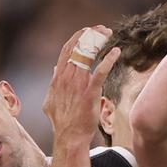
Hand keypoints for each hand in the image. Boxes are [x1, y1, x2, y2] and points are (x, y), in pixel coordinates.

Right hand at [43, 26, 119, 146]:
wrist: (69, 137)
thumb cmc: (62, 122)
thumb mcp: (50, 100)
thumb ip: (53, 83)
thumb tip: (55, 70)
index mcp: (58, 76)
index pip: (67, 48)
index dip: (78, 36)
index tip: (88, 31)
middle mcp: (67, 76)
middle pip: (78, 45)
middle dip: (90, 33)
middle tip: (102, 29)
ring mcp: (78, 84)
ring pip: (88, 53)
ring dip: (99, 40)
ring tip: (108, 34)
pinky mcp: (90, 92)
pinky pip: (100, 71)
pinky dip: (108, 59)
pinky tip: (116, 52)